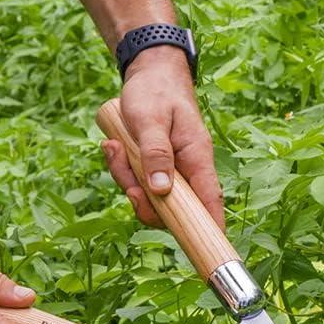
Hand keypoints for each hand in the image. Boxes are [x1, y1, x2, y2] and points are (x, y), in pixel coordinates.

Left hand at [101, 48, 225, 230]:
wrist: (149, 71)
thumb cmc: (156, 92)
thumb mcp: (151, 120)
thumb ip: (155, 155)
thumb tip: (161, 192)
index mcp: (197, 158)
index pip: (210, 201)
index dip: (211, 229)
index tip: (207, 252)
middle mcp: (186, 168)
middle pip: (171, 207)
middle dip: (144, 202)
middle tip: (129, 186)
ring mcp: (169, 168)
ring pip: (148, 194)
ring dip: (126, 178)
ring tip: (115, 147)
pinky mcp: (152, 164)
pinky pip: (136, 180)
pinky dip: (121, 168)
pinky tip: (113, 145)